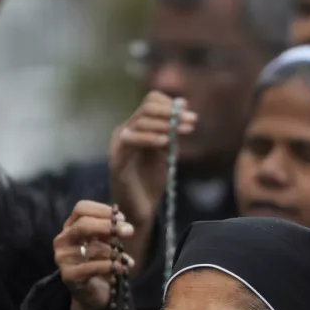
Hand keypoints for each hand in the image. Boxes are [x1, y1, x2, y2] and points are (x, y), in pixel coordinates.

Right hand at [55, 201, 134, 309]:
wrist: (94, 296)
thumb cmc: (101, 264)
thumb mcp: (107, 243)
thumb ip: (111, 232)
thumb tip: (123, 224)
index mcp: (70, 227)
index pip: (81, 209)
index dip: (103, 210)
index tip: (122, 218)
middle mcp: (62, 240)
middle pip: (83, 225)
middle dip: (109, 226)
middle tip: (130, 231)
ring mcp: (63, 258)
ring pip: (93, 248)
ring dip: (114, 253)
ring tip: (125, 260)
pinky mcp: (68, 276)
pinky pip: (93, 267)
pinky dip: (111, 266)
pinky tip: (122, 268)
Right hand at [108, 92, 196, 227]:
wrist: (140, 209)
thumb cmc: (151, 181)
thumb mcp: (167, 152)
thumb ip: (172, 132)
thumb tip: (184, 105)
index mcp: (137, 127)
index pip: (151, 101)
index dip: (171, 105)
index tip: (190, 115)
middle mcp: (125, 130)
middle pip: (147, 108)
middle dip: (172, 113)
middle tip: (192, 121)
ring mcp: (119, 143)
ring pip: (140, 121)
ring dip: (165, 124)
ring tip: (185, 130)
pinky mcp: (116, 158)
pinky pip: (130, 140)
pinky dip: (149, 138)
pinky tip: (165, 142)